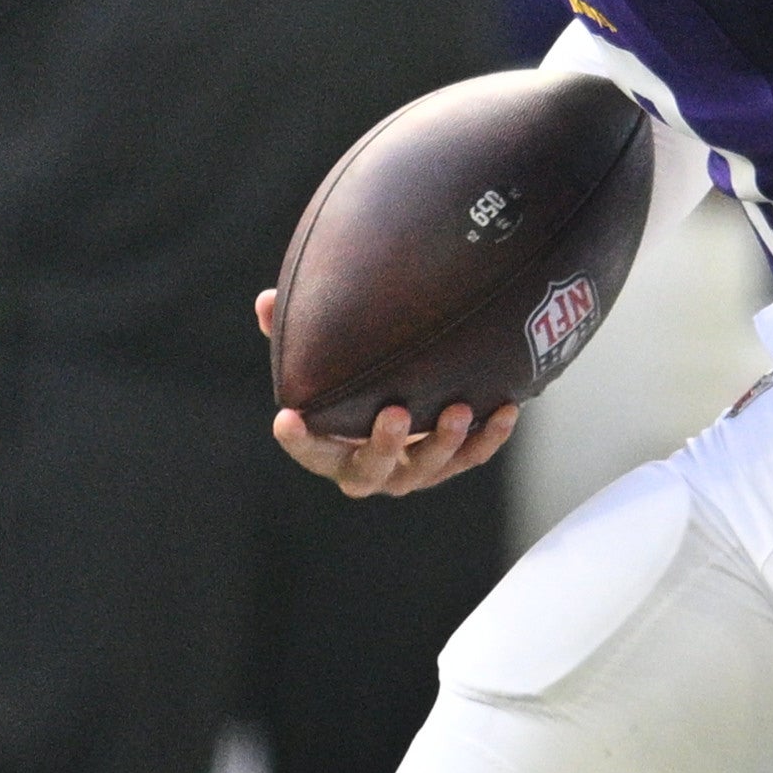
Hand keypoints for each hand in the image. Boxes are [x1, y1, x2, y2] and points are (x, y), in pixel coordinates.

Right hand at [255, 288, 516, 495]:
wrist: (409, 403)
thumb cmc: (355, 380)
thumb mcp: (328, 358)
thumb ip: (293, 334)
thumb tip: (265, 300)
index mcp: (332, 448)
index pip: (309, 450)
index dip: (299, 440)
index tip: (287, 418)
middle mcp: (370, 468)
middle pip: (368, 471)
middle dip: (382, 445)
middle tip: (395, 412)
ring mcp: (411, 471)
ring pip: (426, 470)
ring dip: (444, 443)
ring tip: (460, 410)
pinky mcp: (450, 464)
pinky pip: (472, 457)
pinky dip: (490, 437)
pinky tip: (507, 408)